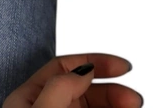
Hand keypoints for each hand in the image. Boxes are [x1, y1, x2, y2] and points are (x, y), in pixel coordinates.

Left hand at [3, 54, 142, 107]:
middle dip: (112, 91)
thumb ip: (60, 88)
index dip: (96, 61)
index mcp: (28, 96)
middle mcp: (44, 107)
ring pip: (93, 107)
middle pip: (85, 89)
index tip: (124, 66)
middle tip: (135, 99)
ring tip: (133, 107)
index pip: (65, 65)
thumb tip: (85, 68)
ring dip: (115, 105)